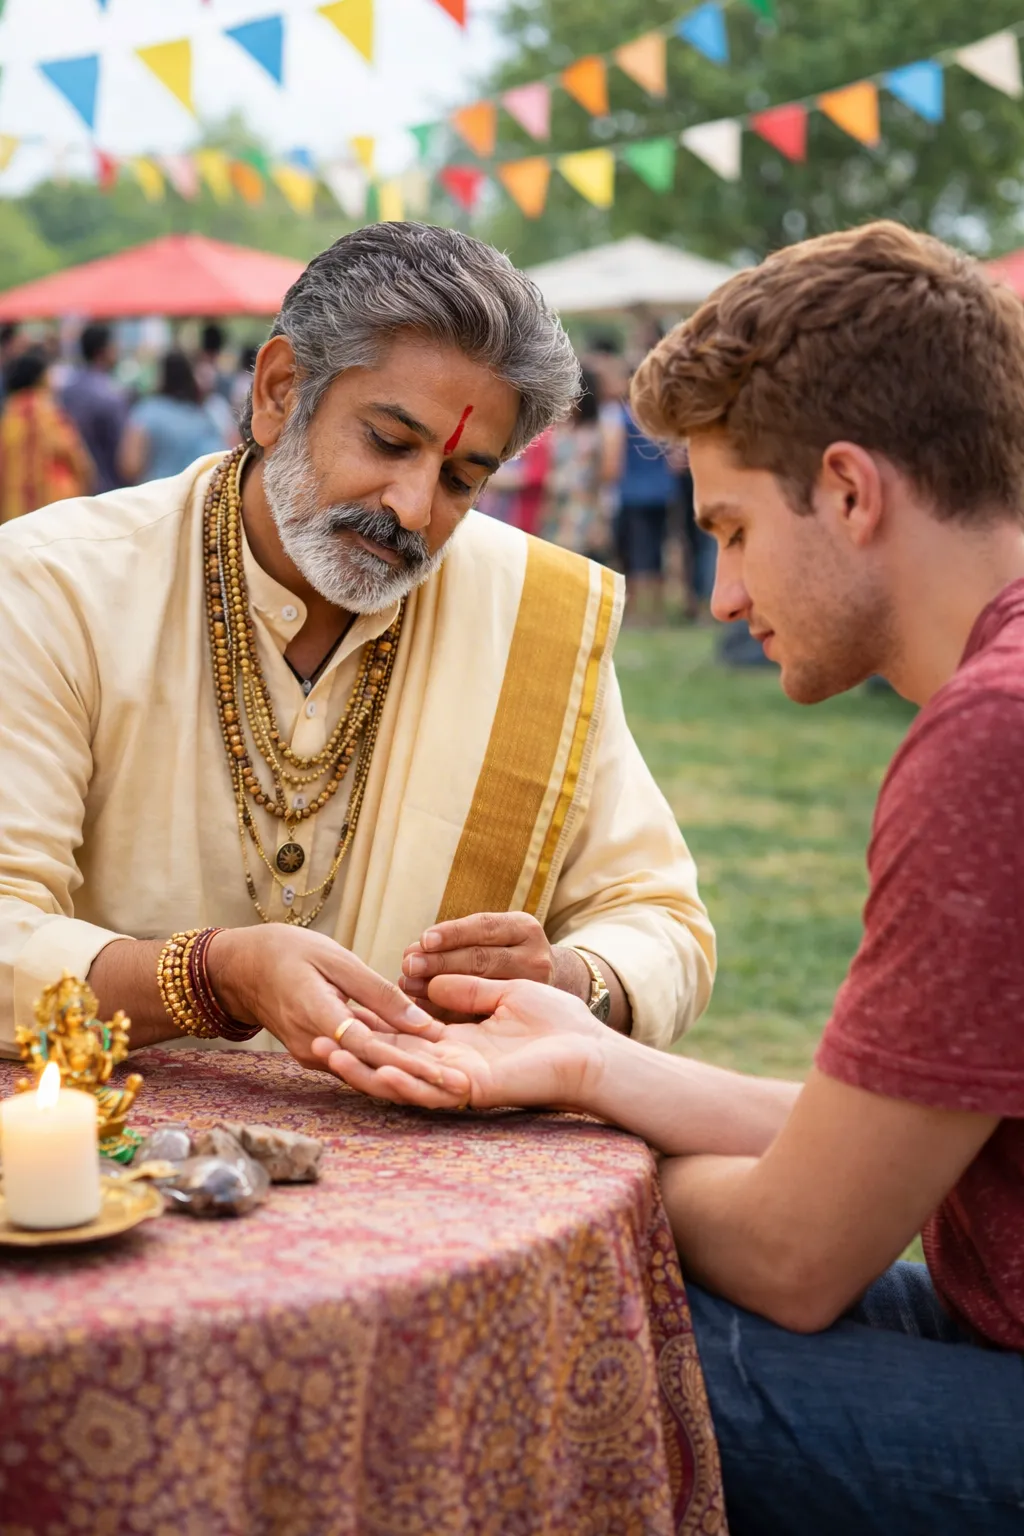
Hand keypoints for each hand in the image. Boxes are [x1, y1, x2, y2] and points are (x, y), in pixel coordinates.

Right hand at [208, 926, 442, 1070]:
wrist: (243, 968)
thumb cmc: (290, 952)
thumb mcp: (337, 960)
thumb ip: (379, 993)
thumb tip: (422, 1023)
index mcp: (318, 1017)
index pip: (371, 1048)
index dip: (411, 1063)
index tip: (445, 1071)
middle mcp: (314, 1047)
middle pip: (373, 1069)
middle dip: (418, 1080)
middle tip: (459, 1087)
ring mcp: (314, 1055)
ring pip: (367, 1070)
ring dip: (407, 1077)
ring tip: (448, 1083)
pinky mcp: (317, 1055)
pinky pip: (357, 1062)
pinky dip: (387, 1064)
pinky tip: (421, 1064)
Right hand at [311, 974, 606, 1111]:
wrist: (594, 1049)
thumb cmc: (557, 1021)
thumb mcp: (503, 993)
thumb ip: (467, 990)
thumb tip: (433, 984)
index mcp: (455, 1048)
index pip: (401, 1040)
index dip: (368, 1030)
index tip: (332, 1015)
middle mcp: (450, 1069)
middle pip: (390, 1065)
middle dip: (353, 1056)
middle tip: (313, 1042)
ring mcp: (460, 1084)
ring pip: (402, 1083)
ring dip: (365, 1072)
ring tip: (329, 1056)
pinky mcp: (476, 1093)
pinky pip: (432, 1092)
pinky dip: (402, 1084)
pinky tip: (377, 1072)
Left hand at [400, 913, 588, 1006]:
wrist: (545, 982)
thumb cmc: (502, 952)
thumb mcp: (493, 934)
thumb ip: (457, 940)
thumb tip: (411, 953)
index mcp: (524, 929)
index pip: (484, 927)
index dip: (452, 933)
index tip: (423, 940)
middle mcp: (534, 958)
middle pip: (481, 958)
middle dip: (440, 962)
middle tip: (408, 965)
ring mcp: (533, 991)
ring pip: (480, 989)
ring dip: (437, 988)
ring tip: (408, 985)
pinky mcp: (520, 1018)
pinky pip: (478, 1015)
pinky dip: (447, 1010)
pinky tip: (422, 1006)